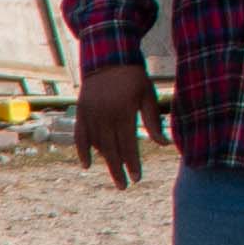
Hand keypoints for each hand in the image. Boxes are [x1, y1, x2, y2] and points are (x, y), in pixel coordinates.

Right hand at [75, 61, 156, 190]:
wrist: (108, 57)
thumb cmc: (133, 77)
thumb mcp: (147, 95)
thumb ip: (153, 121)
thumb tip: (163, 144)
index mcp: (122, 113)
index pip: (128, 145)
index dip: (133, 163)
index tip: (137, 177)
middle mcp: (104, 117)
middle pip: (111, 149)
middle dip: (118, 170)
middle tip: (124, 187)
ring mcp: (90, 115)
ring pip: (97, 145)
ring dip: (105, 163)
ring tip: (115, 177)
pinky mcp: (81, 112)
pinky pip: (80, 136)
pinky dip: (82, 150)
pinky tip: (86, 164)